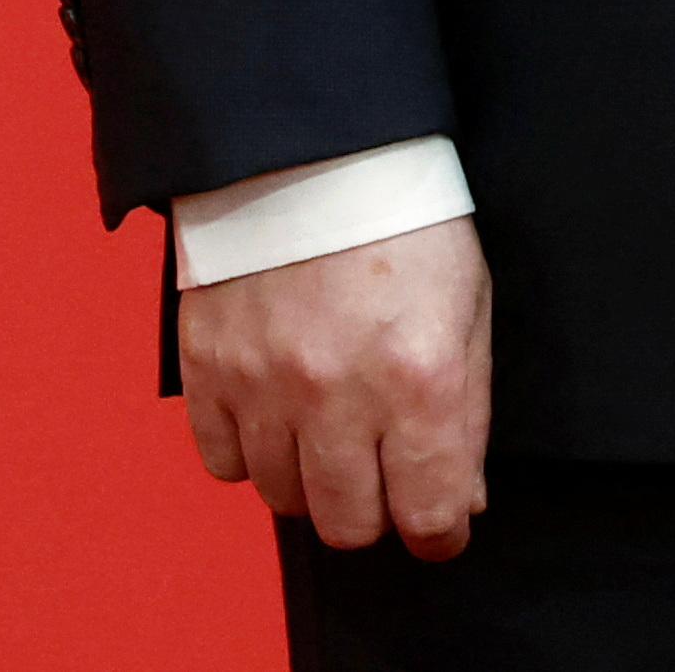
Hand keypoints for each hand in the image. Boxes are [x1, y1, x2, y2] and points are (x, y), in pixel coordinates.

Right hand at [180, 219, 491, 558]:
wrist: (312, 143)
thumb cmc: (403, 219)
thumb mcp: (467, 304)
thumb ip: (467, 411)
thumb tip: (456, 504)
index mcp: (420, 378)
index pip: (429, 516)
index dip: (439, 531)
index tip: (437, 522)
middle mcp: (338, 394)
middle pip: (348, 525)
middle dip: (373, 510)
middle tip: (379, 471)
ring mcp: (264, 383)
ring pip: (282, 500)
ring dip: (308, 478)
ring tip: (323, 427)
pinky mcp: (207, 366)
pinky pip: (221, 463)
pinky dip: (248, 451)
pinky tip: (272, 412)